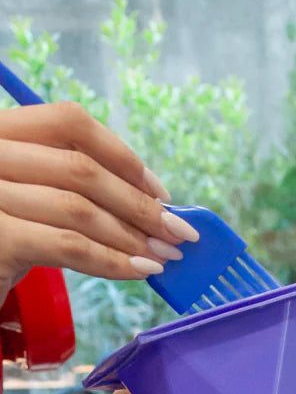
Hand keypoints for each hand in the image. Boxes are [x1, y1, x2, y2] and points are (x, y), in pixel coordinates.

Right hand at [0, 102, 197, 295]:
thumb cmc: (10, 235)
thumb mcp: (37, 195)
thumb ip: (79, 186)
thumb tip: (156, 204)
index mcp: (2, 131)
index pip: (69, 123)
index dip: (122, 155)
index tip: (159, 191)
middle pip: (81, 170)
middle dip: (140, 205)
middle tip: (179, 234)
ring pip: (79, 209)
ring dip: (133, 237)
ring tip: (165, 256)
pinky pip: (69, 246)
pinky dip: (113, 261)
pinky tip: (140, 271)